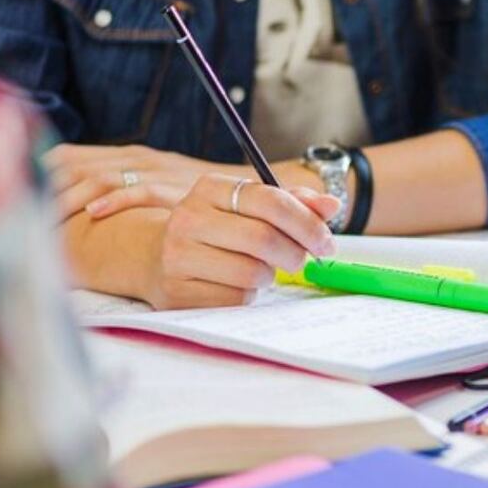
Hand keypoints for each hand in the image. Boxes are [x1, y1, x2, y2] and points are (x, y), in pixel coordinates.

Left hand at [43, 143, 248, 220]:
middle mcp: (139, 158)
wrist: (254, 192)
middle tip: (27, 213)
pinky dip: (113, 200)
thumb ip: (131, 188)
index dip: (43, 174)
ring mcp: (157, 171)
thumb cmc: (202, 197)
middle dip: (47, 188)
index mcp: (130, 155)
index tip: (25, 197)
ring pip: (100, 176)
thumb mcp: (163, 185)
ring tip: (50, 217)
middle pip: (77, 164)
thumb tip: (89, 207)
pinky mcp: (175, 187)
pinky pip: (139, 190)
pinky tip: (95, 213)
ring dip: (72, 197)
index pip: (71, 156)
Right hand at [141, 174, 338, 309]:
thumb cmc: (218, 229)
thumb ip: (294, 203)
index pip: (271, 201)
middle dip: (295, 253)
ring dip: (268, 276)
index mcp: (210, 188)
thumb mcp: (251, 207)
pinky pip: (235, 299)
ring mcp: (178, 256)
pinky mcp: (177, 292)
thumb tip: (332, 205)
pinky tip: (237, 285)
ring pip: (251, 272)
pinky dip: (248, 296)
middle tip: (301, 260)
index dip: (308, 224)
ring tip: (260, 269)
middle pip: (263, 238)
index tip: (327, 242)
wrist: (155, 256)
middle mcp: (188, 217)